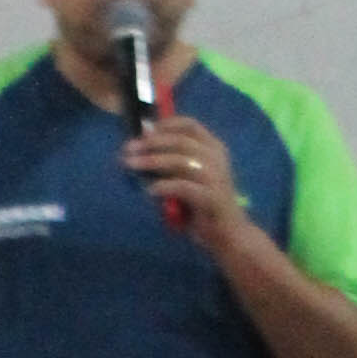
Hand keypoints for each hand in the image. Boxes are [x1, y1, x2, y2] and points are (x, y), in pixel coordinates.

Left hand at [121, 107, 243, 249]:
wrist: (228, 233)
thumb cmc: (202, 203)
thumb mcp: (185, 177)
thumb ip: (169, 161)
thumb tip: (140, 145)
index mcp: (213, 148)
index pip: (190, 125)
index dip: (165, 124)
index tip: (144, 130)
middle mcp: (216, 158)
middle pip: (181, 141)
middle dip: (152, 142)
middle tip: (128, 148)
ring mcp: (216, 177)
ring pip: (180, 161)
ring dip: (152, 161)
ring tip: (130, 164)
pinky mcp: (212, 198)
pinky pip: (183, 187)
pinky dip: (164, 186)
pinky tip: (149, 191)